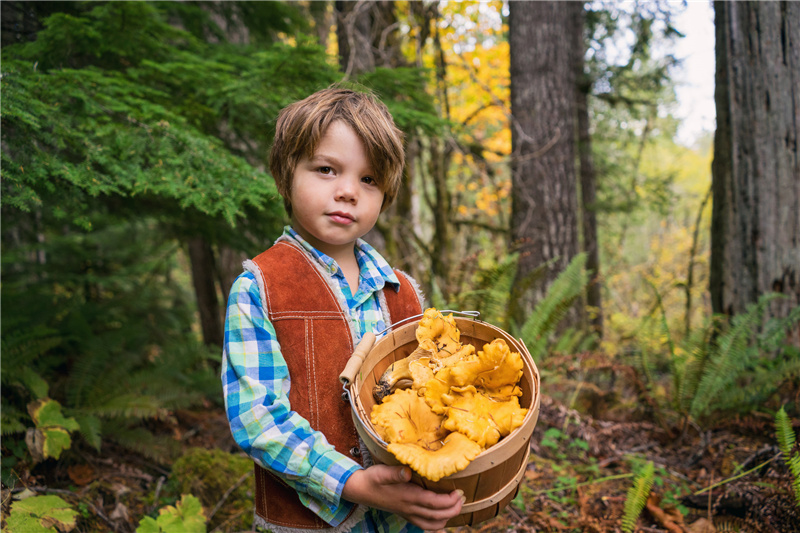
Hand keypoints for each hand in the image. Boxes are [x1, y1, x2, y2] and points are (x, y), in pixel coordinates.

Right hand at [342, 464, 464, 529]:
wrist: (360, 490)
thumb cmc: (372, 479)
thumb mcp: (381, 472)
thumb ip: (394, 473)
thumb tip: (407, 471)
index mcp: (408, 497)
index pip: (434, 503)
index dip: (450, 500)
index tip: (460, 491)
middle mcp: (410, 509)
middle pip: (438, 516)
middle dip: (454, 508)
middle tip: (463, 496)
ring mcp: (408, 514)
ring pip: (433, 524)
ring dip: (447, 517)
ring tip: (456, 505)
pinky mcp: (406, 514)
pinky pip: (425, 525)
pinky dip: (437, 524)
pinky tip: (442, 518)